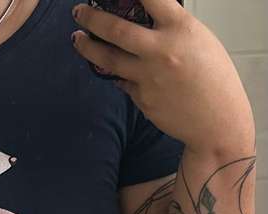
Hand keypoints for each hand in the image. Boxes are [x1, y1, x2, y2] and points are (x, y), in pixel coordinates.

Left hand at [71, 0, 254, 155]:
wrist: (216, 121)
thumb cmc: (214, 79)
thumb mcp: (200, 41)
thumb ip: (172, 30)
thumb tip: (148, 23)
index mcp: (181, 29)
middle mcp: (161, 51)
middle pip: (116, 30)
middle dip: (92, 18)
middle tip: (78, 13)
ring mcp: (148, 77)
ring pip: (108, 59)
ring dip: (88, 47)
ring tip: (77, 39)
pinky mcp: (141, 98)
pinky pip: (122, 82)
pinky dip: (117, 74)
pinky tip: (113, 70)